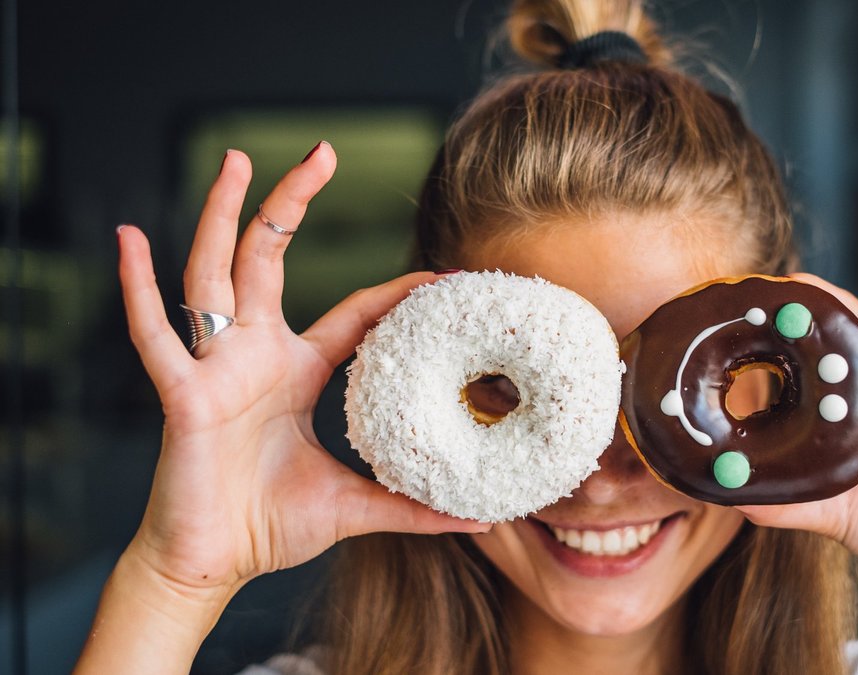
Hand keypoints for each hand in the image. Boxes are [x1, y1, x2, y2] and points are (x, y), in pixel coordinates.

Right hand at [116, 143, 487, 598]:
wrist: (209, 565)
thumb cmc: (267, 526)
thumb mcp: (354, 505)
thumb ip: (411, 507)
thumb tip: (475, 518)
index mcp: (293, 370)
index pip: (353, 314)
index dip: (395, 293)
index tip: (442, 275)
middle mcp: (253, 355)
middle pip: (270, 259)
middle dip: (292, 202)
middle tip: (322, 151)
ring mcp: (215, 368)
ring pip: (216, 274)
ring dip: (222, 215)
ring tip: (237, 159)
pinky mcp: (182, 395)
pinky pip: (154, 335)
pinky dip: (138, 288)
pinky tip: (130, 238)